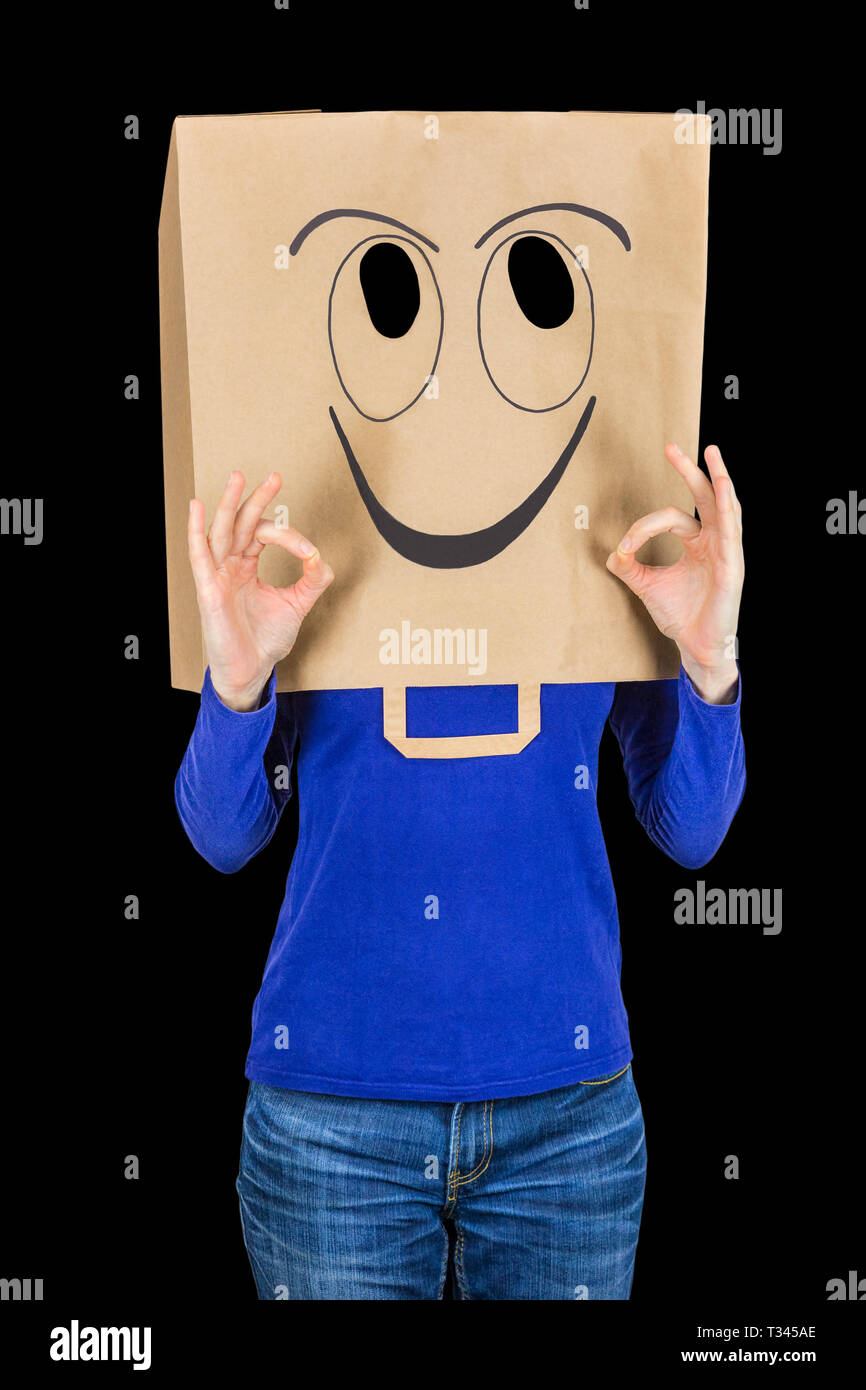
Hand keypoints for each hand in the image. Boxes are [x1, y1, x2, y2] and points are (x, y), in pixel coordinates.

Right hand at [188, 471, 333, 710]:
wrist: (253, 670)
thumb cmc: (266, 640)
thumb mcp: (297, 604)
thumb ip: (311, 579)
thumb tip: (320, 556)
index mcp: (247, 566)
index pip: (263, 534)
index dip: (288, 536)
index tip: (309, 551)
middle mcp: (230, 566)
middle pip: (241, 523)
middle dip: (257, 499)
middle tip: (275, 477)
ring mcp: (217, 576)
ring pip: (221, 531)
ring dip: (229, 504)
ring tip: (238, 477)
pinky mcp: (208, 590)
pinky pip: (199, 556)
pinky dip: (195, 530)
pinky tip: (196, 507)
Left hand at [605, 444, 743, 703]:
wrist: (694, 646)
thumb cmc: (679, 615)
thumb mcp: (646, 585)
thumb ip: (629, 566)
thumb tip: (611, 552)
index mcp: (697, 543)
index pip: (672, 516)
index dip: (644, 527)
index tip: (625, 546)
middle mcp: (714, 542)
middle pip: (705, 497)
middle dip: (690, 470)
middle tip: (672, 447)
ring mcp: (726, 552)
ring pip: (725, 507)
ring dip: (718, 479)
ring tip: (712, 454)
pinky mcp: (733, 566)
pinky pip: (732, 532)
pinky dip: (727, 508)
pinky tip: (723, 489)